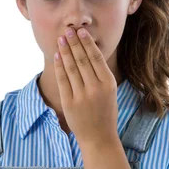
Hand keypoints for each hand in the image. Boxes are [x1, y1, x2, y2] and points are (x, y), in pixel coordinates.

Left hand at [54, 27, 118, 146]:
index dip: (87, 43)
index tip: (81, 32)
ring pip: (71, 68)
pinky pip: (63, 80)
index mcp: (108, 84)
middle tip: (68, 30)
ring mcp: (81, 96)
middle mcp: (95, 88)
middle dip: (74, 43)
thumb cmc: (105, 113)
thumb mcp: (110, 92)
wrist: (99, 138)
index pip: (96, 58)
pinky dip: (59, 66)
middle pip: (82, 60)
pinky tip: (58, 55)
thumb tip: (90, 51)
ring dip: (65, 51)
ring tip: (61, 39)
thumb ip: (101, 75)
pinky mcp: (69, 103)